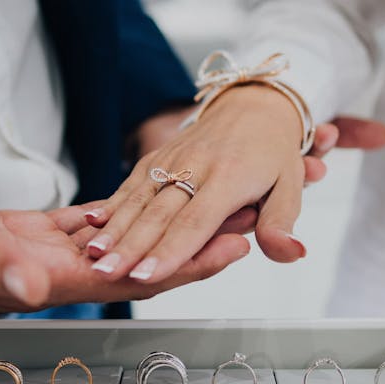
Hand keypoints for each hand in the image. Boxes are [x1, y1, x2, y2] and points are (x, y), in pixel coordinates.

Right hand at [0, 176, 249, 311]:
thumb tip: (36, 284)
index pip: (128, 274)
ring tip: (198, 211)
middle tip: (239, 222)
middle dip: (189, 245)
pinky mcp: (13, 231)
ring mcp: (29, 252)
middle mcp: (40, 270)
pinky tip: (127, 205)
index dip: (182, 264)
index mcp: (33, 276)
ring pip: (113, 243)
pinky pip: (75, 227)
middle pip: (135, 261)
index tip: (228, 247)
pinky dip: (108, 217)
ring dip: (157, 229)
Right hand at [85, 85, 384, 282]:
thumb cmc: (271, 151)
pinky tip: (91, 224)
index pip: (195, 224)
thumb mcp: (290, 187)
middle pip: (158, 214)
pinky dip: (111, 205)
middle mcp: (196, 166)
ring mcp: (173, 159)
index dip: (169, 252)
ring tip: (94, 256)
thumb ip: (281, 223)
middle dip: (130, 248)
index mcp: (230, 178)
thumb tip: (293, 251)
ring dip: (113, 229)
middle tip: (106, 274)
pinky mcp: (158, 155)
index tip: (146, 277)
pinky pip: (132, 183)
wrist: (255, 104)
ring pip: (139, 199)